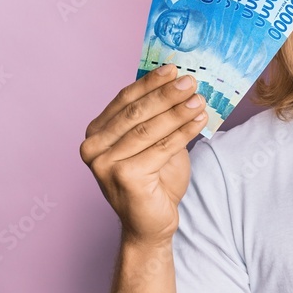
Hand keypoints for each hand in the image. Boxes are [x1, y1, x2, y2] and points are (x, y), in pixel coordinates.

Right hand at [80, 65, 206, 244]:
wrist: (151, 224)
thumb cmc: (154, 181)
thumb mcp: (155, 143)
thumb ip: (158, 117)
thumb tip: (178, 82)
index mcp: (96, 134)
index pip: (124, 100)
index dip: (150, 83)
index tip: (173, 69)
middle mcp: (93, 148)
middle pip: (136, 113)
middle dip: (166, 95)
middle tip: (191, 82)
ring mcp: (104, 164)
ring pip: (148, 130)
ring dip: (177, 112)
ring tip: (200, 100)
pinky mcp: (124, 177)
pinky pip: (160, 149)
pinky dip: (182, 133)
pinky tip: (199, 121)